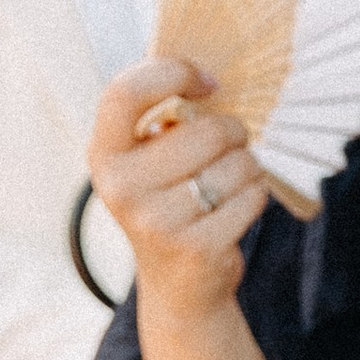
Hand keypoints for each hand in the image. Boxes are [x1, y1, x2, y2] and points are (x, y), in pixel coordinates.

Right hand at [91, 56, 269, 328]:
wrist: (178, 286)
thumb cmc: (171, 201)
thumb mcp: (149, 160)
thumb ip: (166, 118)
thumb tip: (210, 83)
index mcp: (104, 155)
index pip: (124, 92)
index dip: (173, 73)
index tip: (207, 82)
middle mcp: (121, 188)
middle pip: (208, 130)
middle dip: (233, 133)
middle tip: (227, 149)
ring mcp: (156, 221)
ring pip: (238, 163)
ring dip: (247, 167)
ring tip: (227, 184)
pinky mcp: (196, 246)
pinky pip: (253, 195)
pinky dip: (256, 195)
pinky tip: (236, 208)